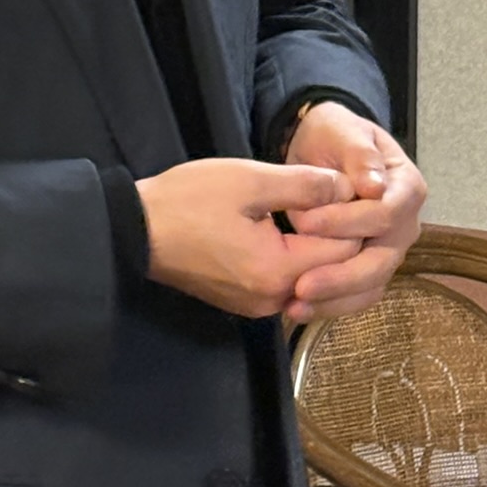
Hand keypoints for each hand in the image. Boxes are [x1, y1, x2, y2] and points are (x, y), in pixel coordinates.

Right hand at [136, 157, 364, 318]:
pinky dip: (299, 258)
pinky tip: (293, 229)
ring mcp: (257, 305)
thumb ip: (305, 185)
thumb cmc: (189, 200)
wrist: (135, 230)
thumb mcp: (249, 181)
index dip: (351, 217)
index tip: (345, 187)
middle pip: (332, 269)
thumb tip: (350, 187)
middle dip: (340, 233)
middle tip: (335, 194)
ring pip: (311, 278)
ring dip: (319, 246)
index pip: (344, 251)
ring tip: (315, 206)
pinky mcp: (244, 301)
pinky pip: (288, 282)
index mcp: (278, 271)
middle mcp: (274, 300)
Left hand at [282, 102, 425, 322]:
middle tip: (301, 285)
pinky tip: (298, 310)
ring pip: (370, 285)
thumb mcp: (342, 131)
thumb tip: (374, 187)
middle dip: (342, 276)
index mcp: (407, 188)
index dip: (347, 222)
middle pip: (382, 260)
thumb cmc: (334, 136)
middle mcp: (405, 225)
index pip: (385, 214)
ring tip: (295, 306)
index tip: (306, 224)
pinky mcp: (369, 270)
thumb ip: (358, 155)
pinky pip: (357, 296)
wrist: (321, 150)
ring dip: (334, 299)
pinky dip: (330, 305)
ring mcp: (389, 251)